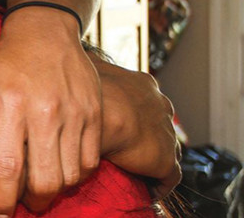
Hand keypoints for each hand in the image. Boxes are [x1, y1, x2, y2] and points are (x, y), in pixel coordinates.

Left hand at [0, 6, 101, 216]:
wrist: (47, 32)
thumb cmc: (6, 59)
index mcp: (11, 104)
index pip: (7, 164)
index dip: (2, 197)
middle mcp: (45, 111)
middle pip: (45, 177)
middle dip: (35, 201)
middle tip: (26, 205)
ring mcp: (74, 113)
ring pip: (70, 173)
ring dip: (58, 189)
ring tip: (44, 188)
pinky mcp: (94, 113)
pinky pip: (91, 159)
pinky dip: (79, 173)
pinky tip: (64, 171)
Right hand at [93, 57, 181, 197]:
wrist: (105, 111)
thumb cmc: (92, 88)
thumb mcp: (86, 67)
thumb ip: (84, 64)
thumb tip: (74, 54)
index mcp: (143, 84)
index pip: (144, 100)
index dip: (133, 114)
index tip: (119, 123)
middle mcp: (161, 106)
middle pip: (159, 123)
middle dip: (147, 136)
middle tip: (126, 149)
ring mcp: (166, 132)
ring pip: (168, 148)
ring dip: (154, 160)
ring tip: (134, 171)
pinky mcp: (166, 158)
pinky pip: (169, 176)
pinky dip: (160, 184)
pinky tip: (146, 190)